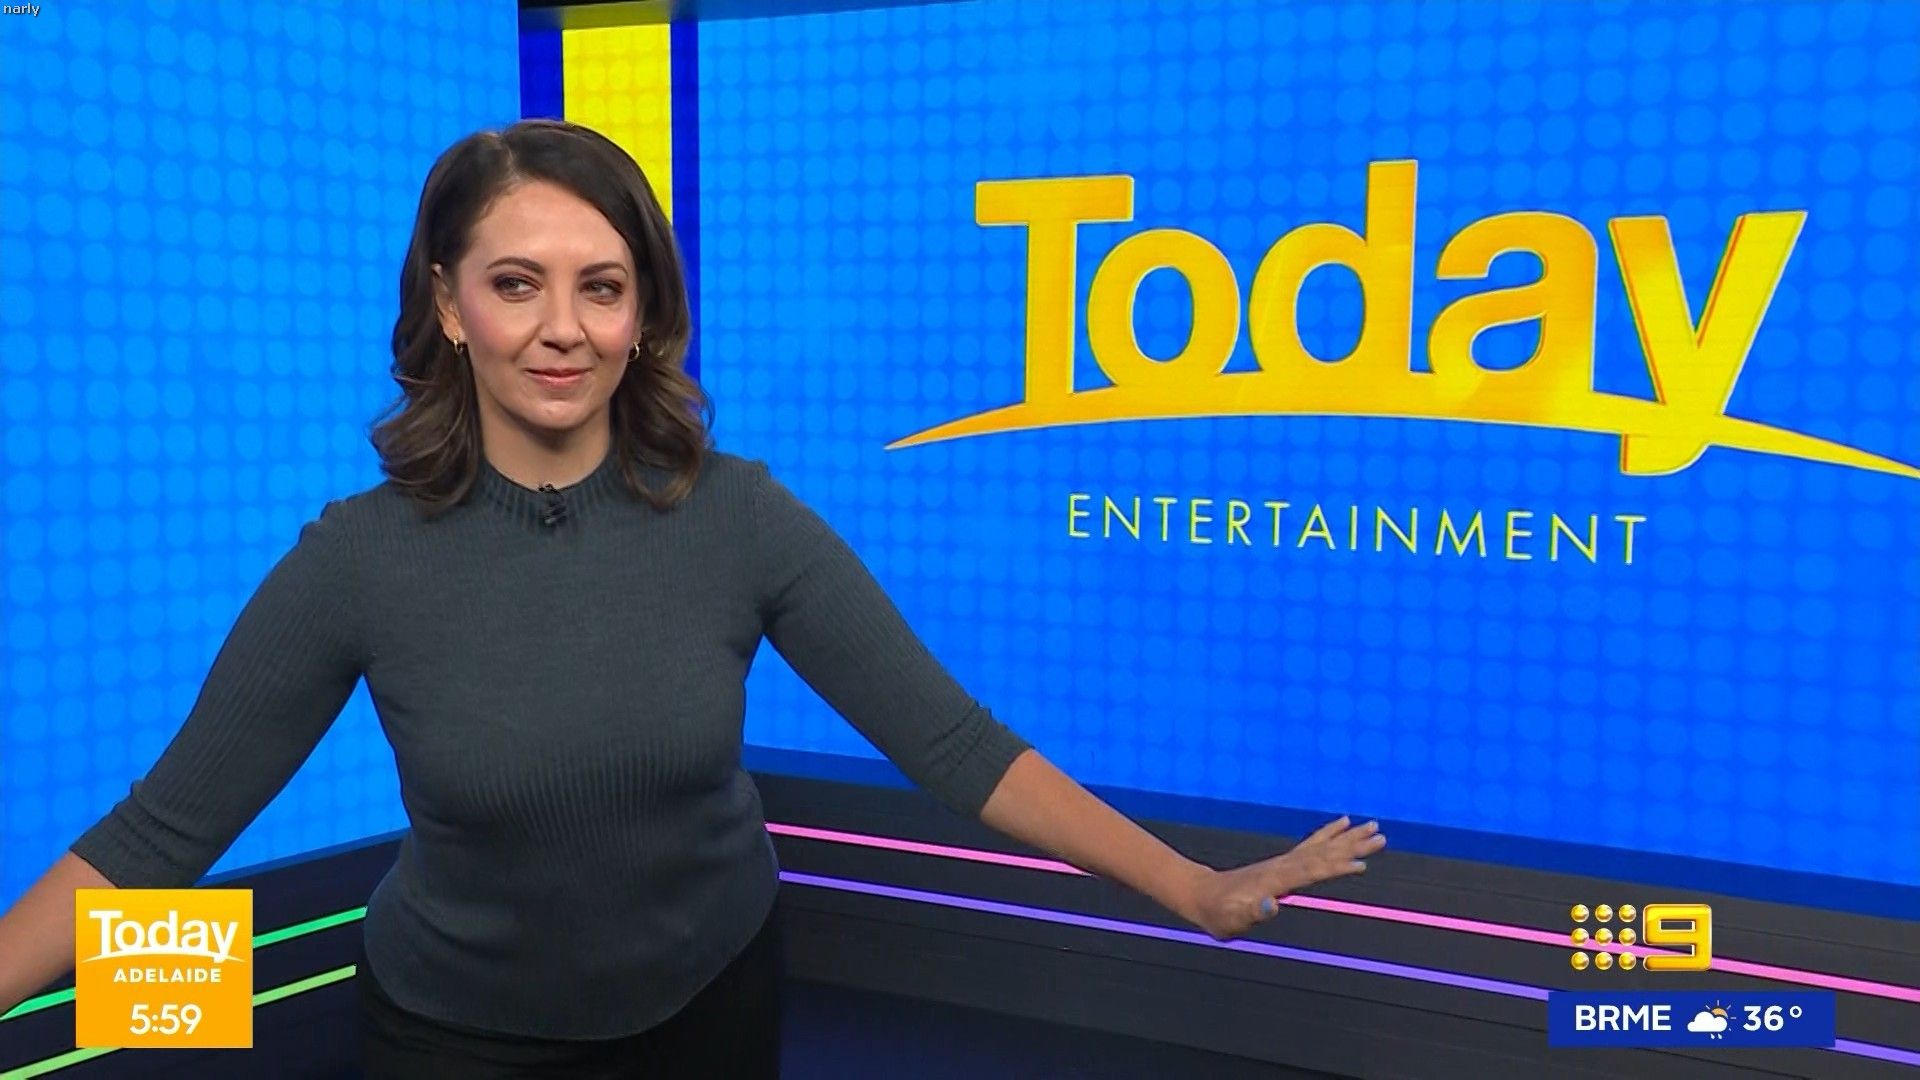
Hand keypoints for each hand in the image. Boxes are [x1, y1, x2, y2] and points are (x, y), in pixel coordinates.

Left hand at [1180, 816, 1385, 940]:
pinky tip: (1342, 824)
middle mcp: (1283, 866)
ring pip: (1322, 846)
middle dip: (1352, 846)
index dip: (1336, 868)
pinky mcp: (1283, 863)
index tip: (1362, 864)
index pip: (1312, 872)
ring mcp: (1284, 862)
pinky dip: (1329, 834)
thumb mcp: (1232, 921)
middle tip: (1380, 836)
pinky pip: (1311, 845)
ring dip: (1347, 837)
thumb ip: (1252, 914)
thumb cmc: (1218, 913)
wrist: (1202, 895)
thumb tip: (1273, 905)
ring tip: (1372, 827)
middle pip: (1324, 853)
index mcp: (1276, 881)